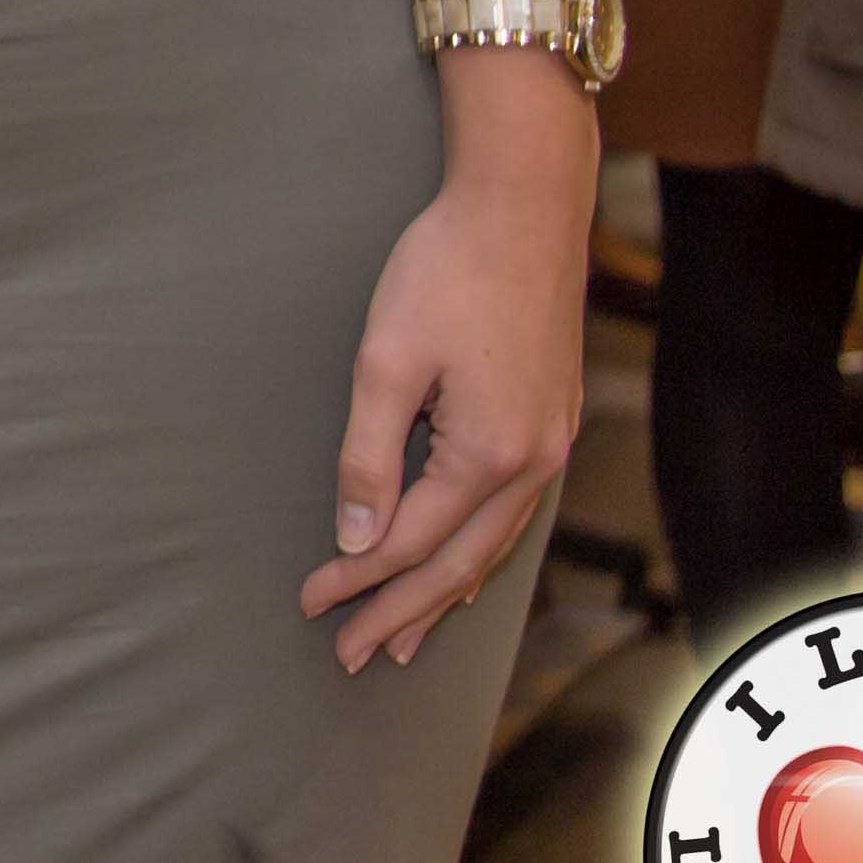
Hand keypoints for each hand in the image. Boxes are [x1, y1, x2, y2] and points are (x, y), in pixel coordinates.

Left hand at [302, 118, 587, 673]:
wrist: (524, 206)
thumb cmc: (447, 271)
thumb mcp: (387, 361)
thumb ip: (369, 456)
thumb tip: (356, 537)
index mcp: (490, 455)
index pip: (409, 541)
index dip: (357, 577)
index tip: (310, 603)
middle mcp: (533, 463)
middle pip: (459, 563)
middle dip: (402, 611)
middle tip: (350, 655)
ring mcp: (551, 445)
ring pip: (492, 544)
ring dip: (442, 592)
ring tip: (403, 637)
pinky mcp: (552, 421)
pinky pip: (511, 511)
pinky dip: (476, 548)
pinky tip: (457, 560)